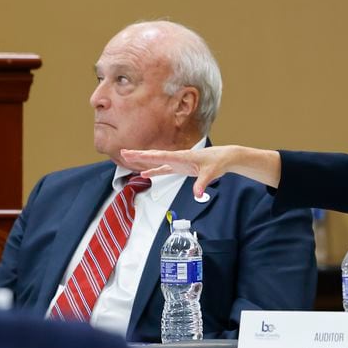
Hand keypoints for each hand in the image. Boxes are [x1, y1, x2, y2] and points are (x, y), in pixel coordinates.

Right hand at [121, 146, 236, 197]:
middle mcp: (177, 158)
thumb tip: (197, 195)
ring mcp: (177, 162)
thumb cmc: (217, 161)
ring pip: (156, 161)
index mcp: (182, 156)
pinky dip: (154, 171)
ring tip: (128, 158)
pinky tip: (145, 174)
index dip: (146, 156)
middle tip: (123, 152)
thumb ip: (202, 184)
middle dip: (139, 155)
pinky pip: (164, 169)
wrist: (224, 158)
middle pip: (154, 156)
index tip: (133, 154)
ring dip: (143, 160)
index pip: (161, 156)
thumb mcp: (211, 173)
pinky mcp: (180, 167)